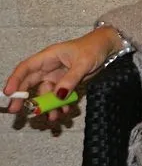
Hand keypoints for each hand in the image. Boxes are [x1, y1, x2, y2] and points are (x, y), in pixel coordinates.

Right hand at [2, 27, 121, 121]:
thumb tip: (58, 95)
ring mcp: (57, 77)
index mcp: (49, 57)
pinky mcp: (65, 84)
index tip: (8, 93)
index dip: (15, 80)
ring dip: (48, 106)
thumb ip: (71, 79)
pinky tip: (65, 112)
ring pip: (46, 94)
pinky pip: (59, 97)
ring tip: (53, 117)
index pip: (26, 68)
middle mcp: (49, 67)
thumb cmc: (93, 48)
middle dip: (23, 98)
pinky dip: (60, 106)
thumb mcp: (83, 62)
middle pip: (30, 84)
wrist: (107, 47)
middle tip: (17, 112)